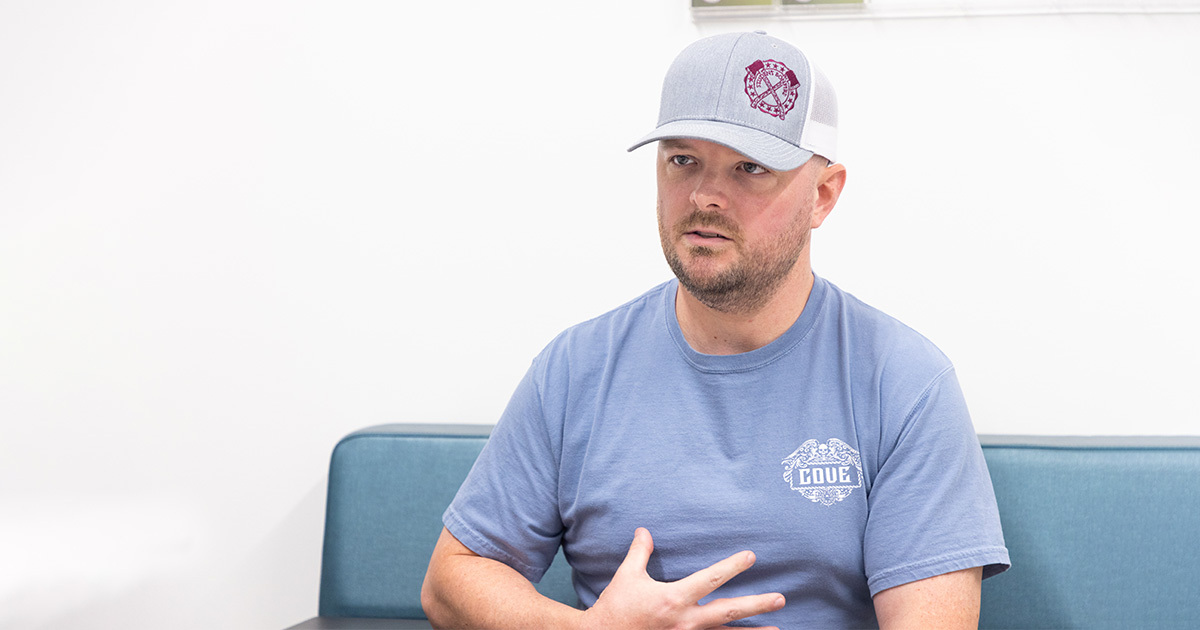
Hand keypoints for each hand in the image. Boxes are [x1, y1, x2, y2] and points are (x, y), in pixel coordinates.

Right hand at [577, 528, 784, 629]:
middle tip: (780, 599)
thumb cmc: (616, 607)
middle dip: (756, 605)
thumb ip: (639, 552)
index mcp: (673, 599)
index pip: (710, 579)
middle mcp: (685, 621)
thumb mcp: (627, 576)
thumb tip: (644, 530)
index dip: (731, 566)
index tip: (751, 556)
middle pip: (728, 612)